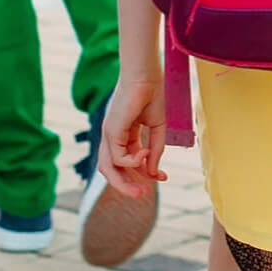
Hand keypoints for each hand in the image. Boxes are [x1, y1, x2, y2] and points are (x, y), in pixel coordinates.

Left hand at [101, 73, 167, 200]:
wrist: (146, 76)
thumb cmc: (151, 95)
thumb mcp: (157, 129)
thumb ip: (155, 151)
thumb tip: (154, 173)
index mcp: (124, 135)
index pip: (128, 162)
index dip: (144, 173)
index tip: (163, 177)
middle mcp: (113, 137)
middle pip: (112, 170)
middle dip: (128, 185)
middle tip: (144, 194)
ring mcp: (109, 135)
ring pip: (108, 169)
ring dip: (123, 183)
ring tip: (143, 190)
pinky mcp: (111, 132)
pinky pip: (117, 158)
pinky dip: (133, 161)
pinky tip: (146, 152)